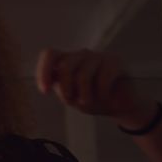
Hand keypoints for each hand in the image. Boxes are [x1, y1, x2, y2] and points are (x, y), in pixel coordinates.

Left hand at [35, 48, 153, 122]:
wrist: (118, 107)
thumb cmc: (92, 99)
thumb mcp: (71, 97)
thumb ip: (60, 87)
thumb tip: (52, 81)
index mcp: (66, 61)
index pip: (49, 55)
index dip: (43, 71)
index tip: (45, 91)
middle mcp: (80, 55)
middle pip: (65, 66)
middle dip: (67, 88)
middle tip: (72, 100)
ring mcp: (98, 56)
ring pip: (83, 75)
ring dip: (85, 96)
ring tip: (90, 102)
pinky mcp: (115, 61)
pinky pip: (102, 79)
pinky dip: (101, 94)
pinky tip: (105, 97)